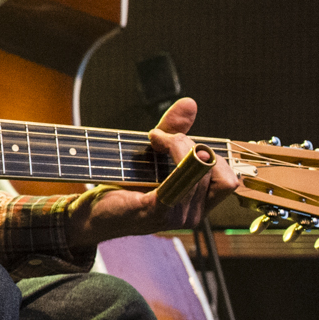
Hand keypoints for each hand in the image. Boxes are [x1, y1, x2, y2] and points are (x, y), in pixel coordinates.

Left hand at [69, 98, 237, 246]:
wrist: (90, 213)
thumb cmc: (120, 185)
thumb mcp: (151, 155)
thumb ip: (173, 131)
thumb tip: (190, 103)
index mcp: (197, 205)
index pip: (228, 179)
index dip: (209, 154)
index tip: (177, 141)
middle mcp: (193, 214)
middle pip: (213, 169)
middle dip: (189, 144)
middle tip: (161, 139)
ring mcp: (178, 216)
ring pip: (200, 171)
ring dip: (178, 145)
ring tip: (155, 141)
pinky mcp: (159, 212)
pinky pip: (181, 181)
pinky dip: (173, 153)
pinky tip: (154, 144)